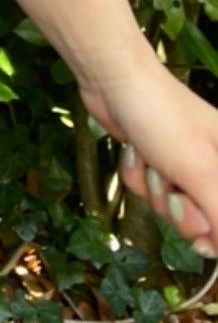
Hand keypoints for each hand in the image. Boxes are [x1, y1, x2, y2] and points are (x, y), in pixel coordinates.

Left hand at [79, 54, 217, 258]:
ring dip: (153, 190)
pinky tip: (136, 151)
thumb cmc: (164, 118)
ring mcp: (185, 165)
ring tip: (152, 161)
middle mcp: (214, 166)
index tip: (201, 241)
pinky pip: (148, 192)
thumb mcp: (201, 172)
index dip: (214, 235)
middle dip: (179, 209)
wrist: (114, 81)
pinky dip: (136, 176)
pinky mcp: (156, 162)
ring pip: (171, 209)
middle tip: (171, 188)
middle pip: (203, 221)